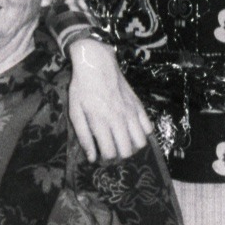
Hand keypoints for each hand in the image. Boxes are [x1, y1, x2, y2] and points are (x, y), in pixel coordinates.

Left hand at [67, 39, 151, 161]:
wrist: (97, 64)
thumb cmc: (82, 89)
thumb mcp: (75, 112)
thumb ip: (84, 136)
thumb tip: (91, 158)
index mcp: (100, 122)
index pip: (109, 152)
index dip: (105, 159)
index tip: (100, 156)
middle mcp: (118, 119)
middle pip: (127, 151)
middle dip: (119, 156)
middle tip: (111, 150)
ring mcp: (131, 112)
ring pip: (141, 142)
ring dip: (132, 147)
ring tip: (122, 142)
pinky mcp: (138, 105)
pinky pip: (149, 128)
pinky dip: (142, 134)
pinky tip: (132, 131)